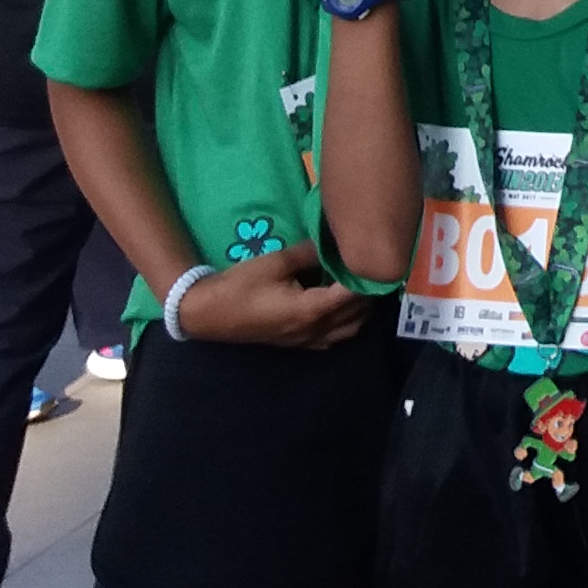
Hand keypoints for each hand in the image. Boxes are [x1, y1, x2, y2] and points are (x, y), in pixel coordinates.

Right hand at [176, 240, 370, 349]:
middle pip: (357, 315)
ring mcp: (306, 342)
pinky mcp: (297, 344)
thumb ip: (310, 252)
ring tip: (360, 285)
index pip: (353, 296)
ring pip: (349, 330)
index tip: (378, 259)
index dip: (368, 278)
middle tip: (373, 268)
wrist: (208, 314)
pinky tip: (339, 304)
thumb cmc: (241, 286)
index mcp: (312, 310)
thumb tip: (334, 242)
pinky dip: (345, 323)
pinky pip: (333, 337)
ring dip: (360, 310)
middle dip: (369, 293)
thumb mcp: (276, 262)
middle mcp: (315, 331)